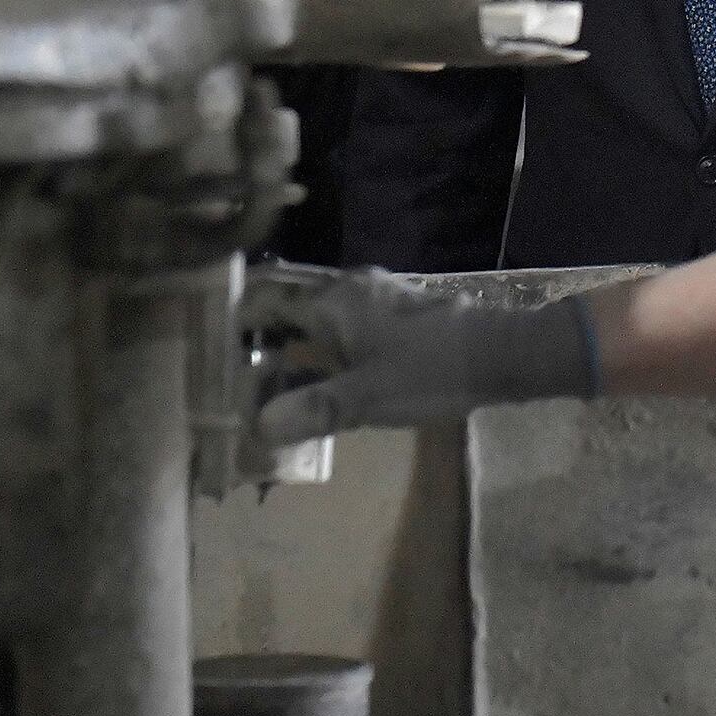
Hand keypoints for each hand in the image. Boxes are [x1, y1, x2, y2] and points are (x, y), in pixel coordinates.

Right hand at [247, 269, 600, 445]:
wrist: (502, 354)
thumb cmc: (431, 370)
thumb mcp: (367, 398)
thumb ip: (313, 410)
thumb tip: (258, 427)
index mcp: (333, 300)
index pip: (266, 301)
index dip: (237, 329)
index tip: (213, 358)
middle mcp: (349, 288)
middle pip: (290, 310)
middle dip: (264, 344)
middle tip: (237, 385)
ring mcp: (376, 297)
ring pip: (319, 319)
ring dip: (296, 350)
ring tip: (272, 390)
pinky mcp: (396, 313)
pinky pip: (346, 328)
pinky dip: (327, 351)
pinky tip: (325, 383)